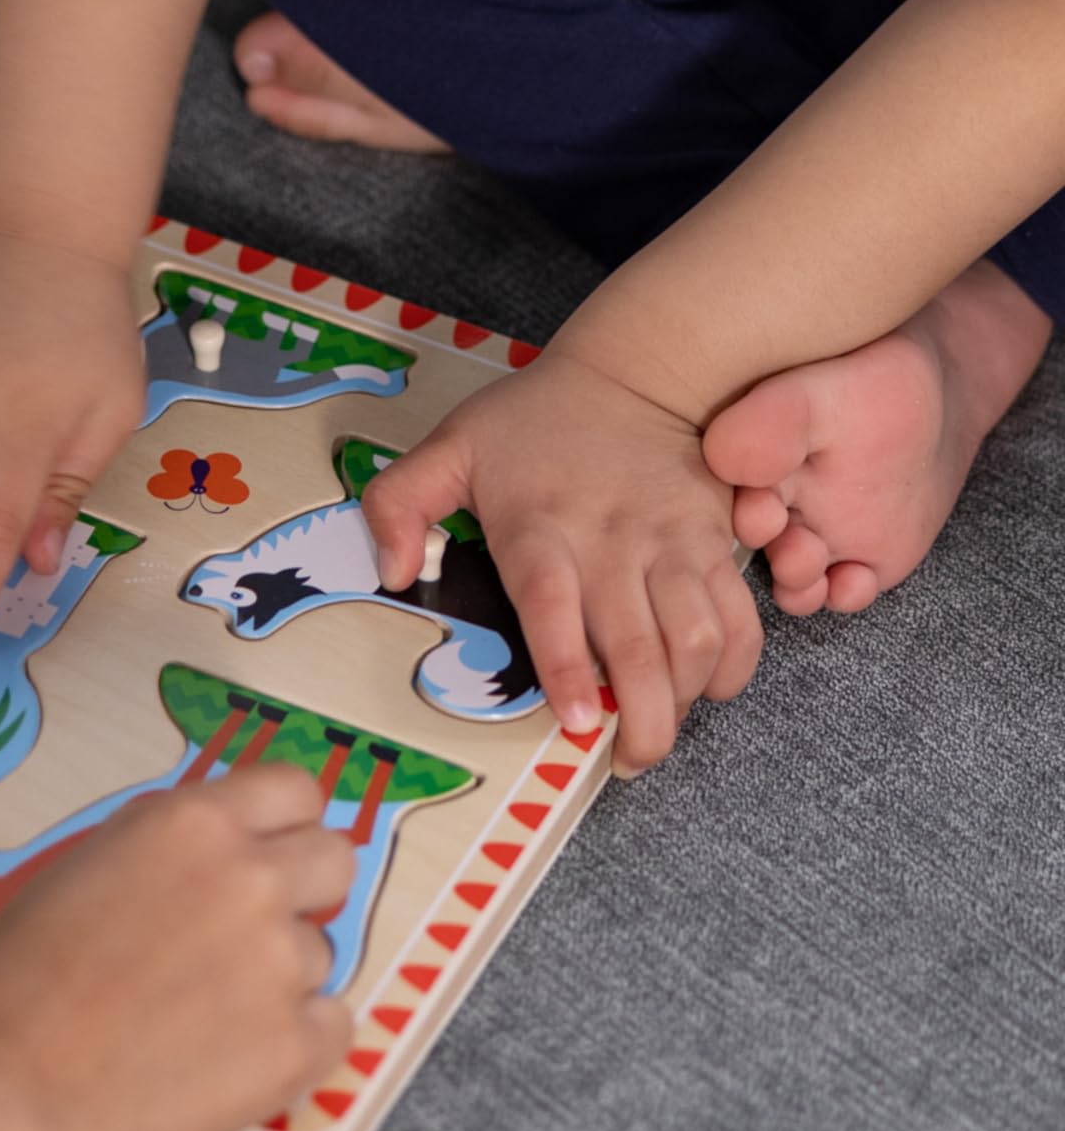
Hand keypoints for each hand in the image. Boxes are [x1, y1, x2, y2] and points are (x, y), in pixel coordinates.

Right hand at [0, 766, 354, 1130]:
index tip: (265, 850)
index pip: (295, 789)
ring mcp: (281, 965)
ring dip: (277, 977)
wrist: (1, 1092)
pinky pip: (330, 1027)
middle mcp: (251, 879)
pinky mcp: (296, 1050)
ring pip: (318, 954)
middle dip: (302, 889)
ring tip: (200, 1017)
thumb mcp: (83, 868)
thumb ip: (163, 852)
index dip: (283, 822)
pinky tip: (225, 1059)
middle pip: (335, 858)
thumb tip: (212, 858)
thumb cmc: (13, 978)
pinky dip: (290, 1042)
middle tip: (246, 932)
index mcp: (191, 824)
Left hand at [359, 348, 761, 769]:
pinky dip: (734, 664)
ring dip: (686, 698)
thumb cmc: (533, 420)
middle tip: (625, 761)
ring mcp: (671, 543)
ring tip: (657, 733)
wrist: (637, 370)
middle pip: (638, 642)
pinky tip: (706, 688)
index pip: (553, 603)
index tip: (578, 719)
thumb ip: (398, 503)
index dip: (570, 664)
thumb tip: (390, 571)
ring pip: (698, 638)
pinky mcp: (716, 542)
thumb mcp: (450, 445)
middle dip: (641, 717)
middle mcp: (610, 540)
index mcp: (538, 525)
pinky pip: (741, 617)